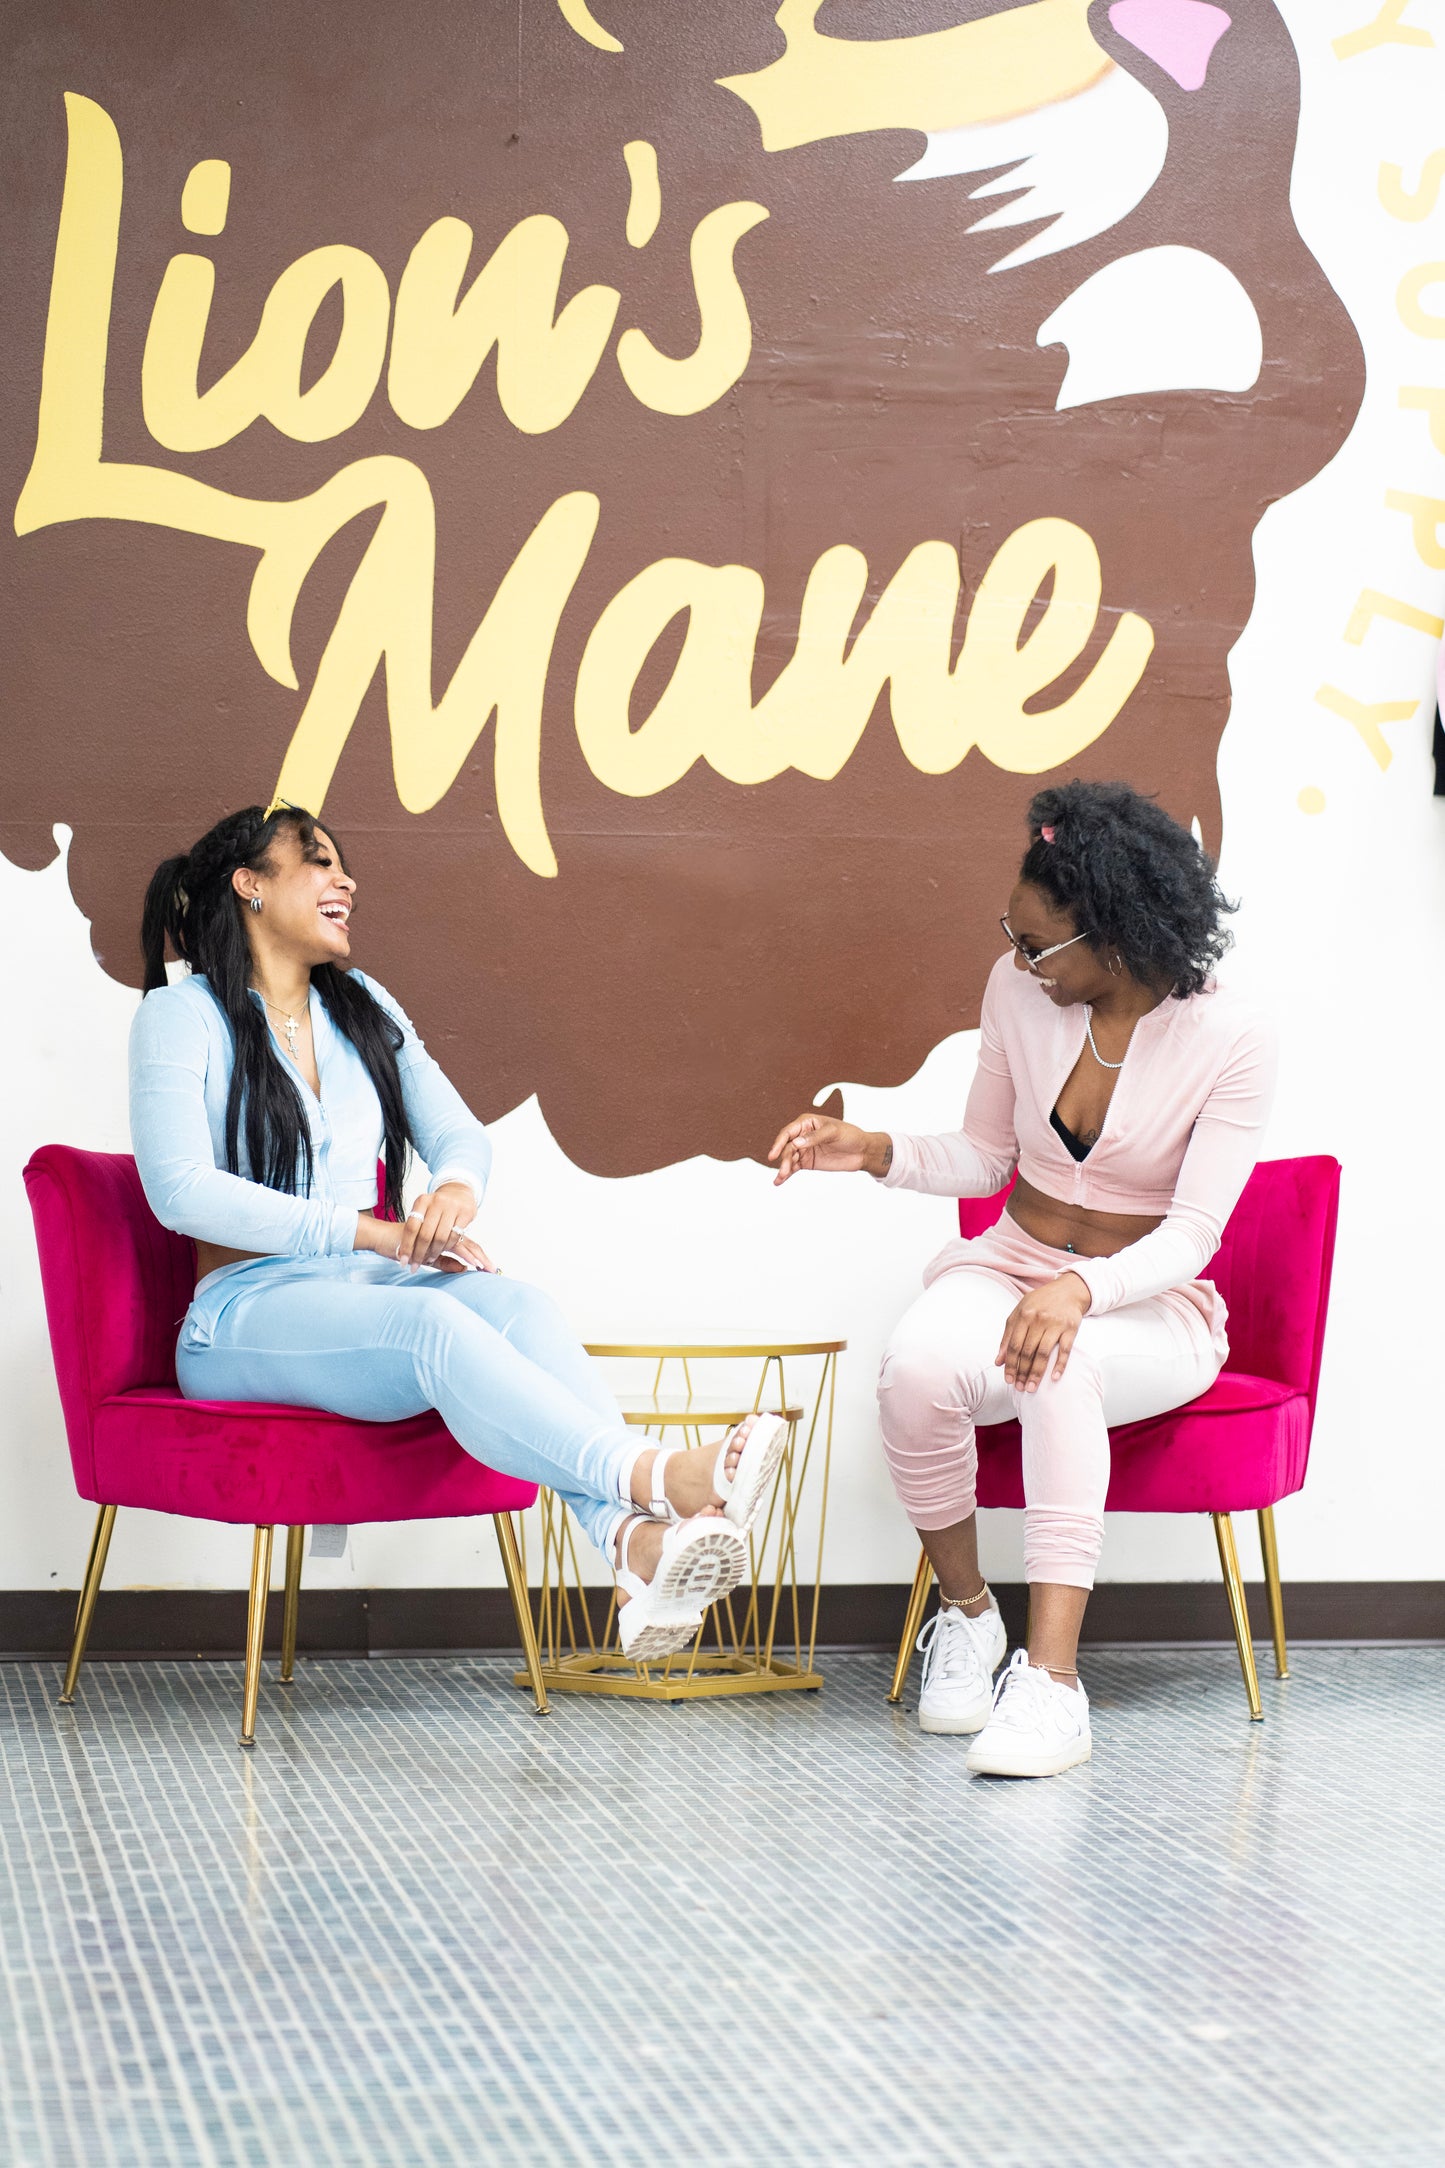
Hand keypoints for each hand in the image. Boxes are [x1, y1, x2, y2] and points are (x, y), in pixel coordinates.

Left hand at [394, 1182, 498, 1273]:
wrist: (458, 1193)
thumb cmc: (436, 1208)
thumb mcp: (424, 1213)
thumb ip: (415, 1231)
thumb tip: (401, 1256)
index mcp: (422, 1201)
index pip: (411, 1227)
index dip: (407, 1246)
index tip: (403, 1261)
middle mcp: (436, 1202)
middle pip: (425, 1235)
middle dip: (419, 1254)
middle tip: (415, 1266)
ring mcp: (452, 1206)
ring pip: (440, 1238)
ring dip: (433, 1253)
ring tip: (428, 1260)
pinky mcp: (466, 1213)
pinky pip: (454, 1237)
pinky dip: (447, 1247)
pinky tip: (442, 1251)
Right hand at [768, 1113, 887, 1183]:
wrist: (862, 1151)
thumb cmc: (850, 1135)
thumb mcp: (834, 1132)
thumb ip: (815, 1137)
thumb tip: (796, 1142)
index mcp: (807, 1123)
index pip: (788, 1132)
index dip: (779, 1143)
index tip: (773, 1155)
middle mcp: (802, 1135)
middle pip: (787, 1147)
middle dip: (784, 1159)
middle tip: (784, 1171)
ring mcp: (804, 1149)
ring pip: (789, 1159)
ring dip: (783, 1168)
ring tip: (780, 1178)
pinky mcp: (807, 1162)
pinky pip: (794, 1167)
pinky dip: (786, 1175)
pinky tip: (779, 1182)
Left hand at [995, 1272, 1090, 1391]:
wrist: (1068, 1290)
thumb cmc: (1040, 1303)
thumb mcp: (1020, 1312)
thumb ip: (1008, 1335)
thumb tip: (998, 1361)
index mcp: (1024, 1315)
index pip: (1013, 1345)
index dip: (1010, 1364)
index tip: (1008, 1380)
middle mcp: (1038, 1319)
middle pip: (1027, 1351)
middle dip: (1022, 1372)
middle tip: (1019, 1388)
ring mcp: (1055, 1324)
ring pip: (1043, 1353)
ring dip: (1037, 1373)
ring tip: (1032, 1387)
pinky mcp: (1071, 1328)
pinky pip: (1065, 1350)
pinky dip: (1060, 1365)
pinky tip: (1054, 1378)